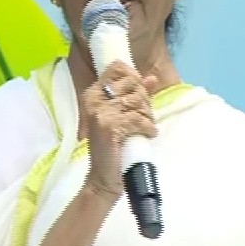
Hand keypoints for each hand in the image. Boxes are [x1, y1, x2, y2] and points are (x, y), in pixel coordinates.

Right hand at [83, 60, 158, 198]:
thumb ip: (135, 96)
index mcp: (93, 94)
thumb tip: (151, 78)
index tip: (140, 93)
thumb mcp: (122, 117)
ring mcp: (100, 113)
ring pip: (137, 101)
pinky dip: (148, 127)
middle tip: (145, 116)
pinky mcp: (110, 127)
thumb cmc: (113, 147)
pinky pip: (138, 118)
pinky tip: (148, 134)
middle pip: (131, 84)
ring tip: (146, 127)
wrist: (103, 177)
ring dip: (148, 115)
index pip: (116, 68)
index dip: (134, 77)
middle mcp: (94, 100)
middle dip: (144, 100)